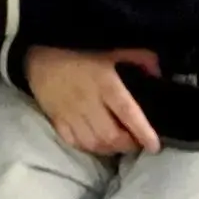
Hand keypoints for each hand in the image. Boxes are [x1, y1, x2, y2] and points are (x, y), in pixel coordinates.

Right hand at [25, 46, 161, 156]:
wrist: (40, 54)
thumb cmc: (79, 52)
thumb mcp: (112, 50)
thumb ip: (139, 58)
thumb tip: (158, 73)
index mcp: (105, 84)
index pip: (127, 112)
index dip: (142, 132)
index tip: (154, 146)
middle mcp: (88, 102)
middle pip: (110, 135)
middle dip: (127, 144)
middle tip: (135, 142)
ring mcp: (70, 113)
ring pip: (93, 143)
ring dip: (109, 149)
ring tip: (117, 143)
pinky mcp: (56, 119)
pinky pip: (74, 142)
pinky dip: (88, 147)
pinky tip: (96, 142)